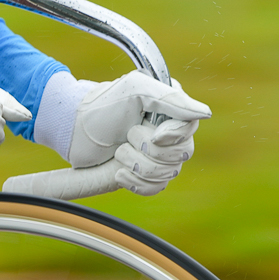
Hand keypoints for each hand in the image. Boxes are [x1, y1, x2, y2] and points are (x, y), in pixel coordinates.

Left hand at [35, 70, 210, 196]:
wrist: (73, 129)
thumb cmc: (102, 105)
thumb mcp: (136, 90)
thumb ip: (172, 99)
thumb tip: (205, 113)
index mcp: (171, 108)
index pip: (190, 127)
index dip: (173, 135)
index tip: (155, 134)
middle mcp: (169, 132)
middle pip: (182, 154)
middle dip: (147, 147)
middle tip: (126, 134)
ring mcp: (159, 155)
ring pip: (168, 174)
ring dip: (136, 164)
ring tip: (118, 151)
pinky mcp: (145, 175)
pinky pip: (155, 188)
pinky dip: (135, 183)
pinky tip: (118, 173)